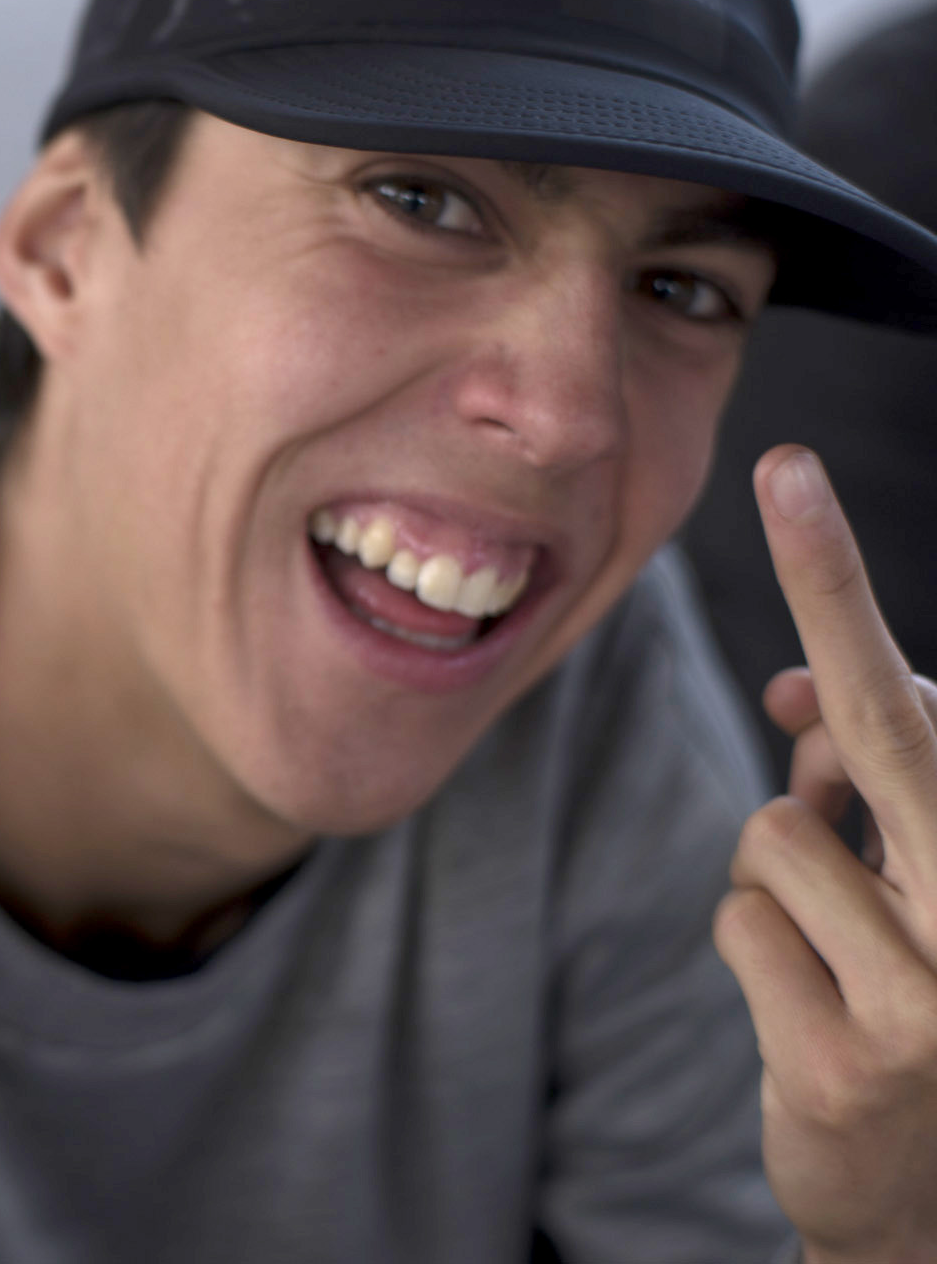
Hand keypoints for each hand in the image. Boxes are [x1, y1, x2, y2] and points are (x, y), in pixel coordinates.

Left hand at [712, 445, 936, 1263]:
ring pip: (775, 837)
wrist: (931, 1196)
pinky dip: (758, 948)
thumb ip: (868, 779)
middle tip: (788, 466)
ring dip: (786, 879)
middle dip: (831, 592)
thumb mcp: (913, 879)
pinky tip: (816, 1010)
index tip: (789, 469)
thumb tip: (790, 692)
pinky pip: (739, 924)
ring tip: (847, 952)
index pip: (920, 705)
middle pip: (879, 731)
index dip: (842, 584)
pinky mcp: (850, 1061)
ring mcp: (936, 998)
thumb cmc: (919, 993)